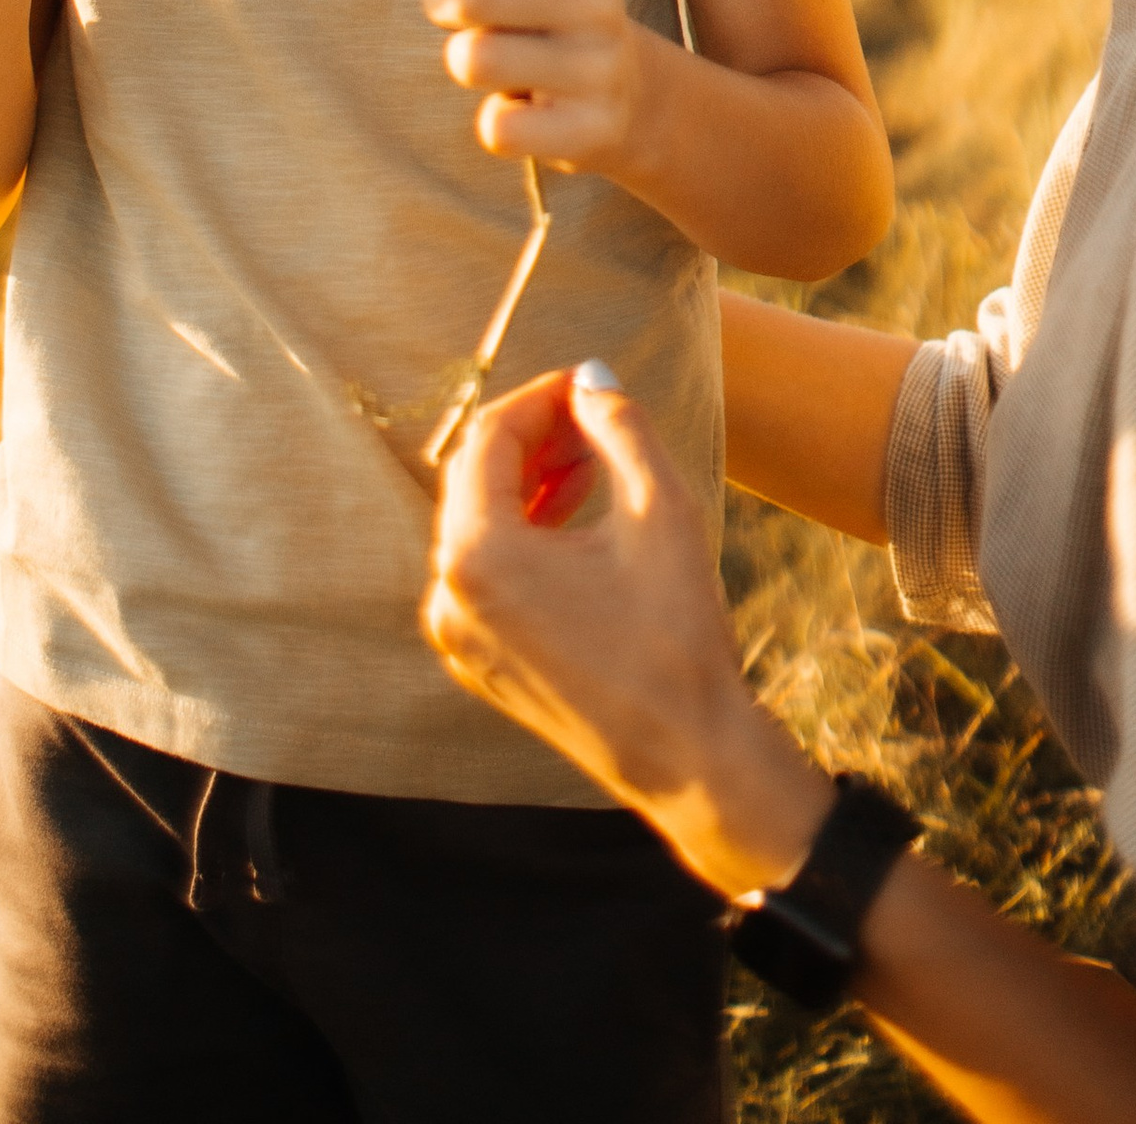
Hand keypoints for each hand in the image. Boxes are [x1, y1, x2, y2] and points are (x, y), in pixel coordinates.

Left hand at [418, 0, 644, 171]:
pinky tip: (518, 109)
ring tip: (487, 59)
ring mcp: (598, 67)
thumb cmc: (549, 17)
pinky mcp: (592, 128)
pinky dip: (494, 121)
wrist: (629, 98)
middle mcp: (594, 1)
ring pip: (476, 59)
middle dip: (440, 4)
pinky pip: (499, 128)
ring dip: (462, 61)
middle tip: (455, 16)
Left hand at [423, 367, 826, 895]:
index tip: (587, 386)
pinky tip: (576, 520)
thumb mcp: (658, 508)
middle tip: (590, 419)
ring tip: (590, 463)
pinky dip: (523, 537)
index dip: (539, 400)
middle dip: (530, 440)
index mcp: (477, 557)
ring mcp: (457, 637)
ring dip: (528, 484)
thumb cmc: (675, 633)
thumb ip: (618, 425)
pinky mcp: (478, 663)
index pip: (489, 439)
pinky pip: (485, 575)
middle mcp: (447, 597)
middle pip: (473, 480)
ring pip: (477, 527)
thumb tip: (589, 377)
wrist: (689, 758)